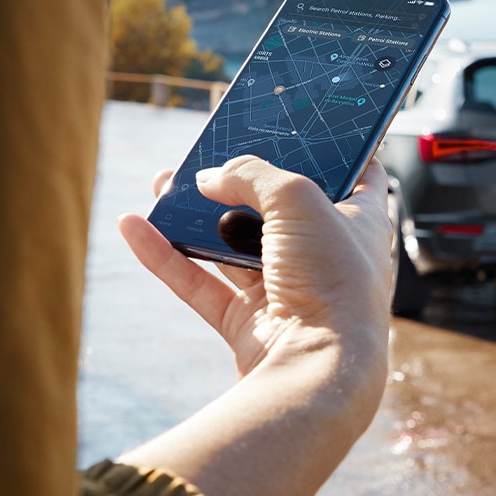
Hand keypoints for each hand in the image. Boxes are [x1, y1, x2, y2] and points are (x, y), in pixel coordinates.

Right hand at [117, 157, 393, 378]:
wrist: (316, 368)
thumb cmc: (332, 280)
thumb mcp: (297, 198)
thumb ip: (251, 174)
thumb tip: (211, 178)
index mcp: (360, 225)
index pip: (358, 176)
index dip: (333, 149)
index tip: (301, 127)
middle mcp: (325, 258)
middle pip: (277, 209)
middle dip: (238, 182)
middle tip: (207, 157)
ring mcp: (285, 293)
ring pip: (231, 245)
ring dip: (194, 216)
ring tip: (162, 183)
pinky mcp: (248, 324)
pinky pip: (200, 284)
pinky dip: (166, 256)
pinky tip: (134, 226)